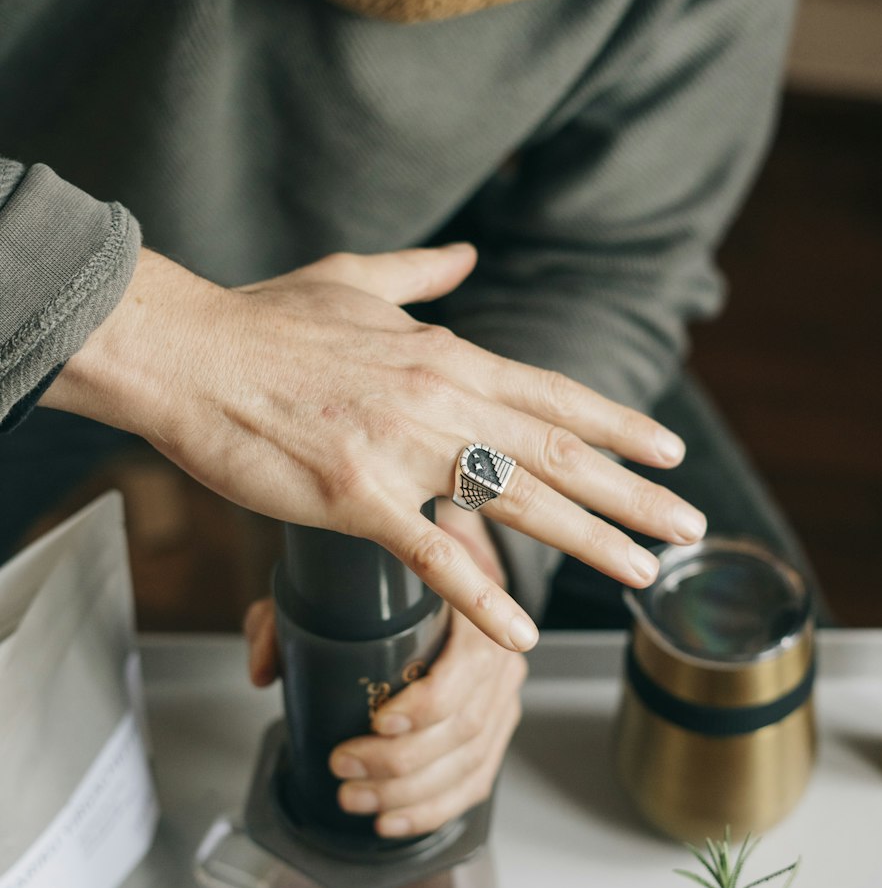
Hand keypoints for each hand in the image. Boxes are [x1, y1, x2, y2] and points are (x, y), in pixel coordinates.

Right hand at [44, 243, 703, 650]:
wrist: (184, 350)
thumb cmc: (261, 320)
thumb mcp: (352, 279)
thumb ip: (419, 273)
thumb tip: (466, 255)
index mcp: (444, 355)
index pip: (554, 395)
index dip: (618, 425)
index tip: (668, 451)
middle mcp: (439, 399)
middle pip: (559, 453)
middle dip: (634, 493)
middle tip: (691, 523)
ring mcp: (400, 448)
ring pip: (519, 501)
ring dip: (591, 540)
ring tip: (645, 572)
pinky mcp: (353, 494)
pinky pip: (432, 553)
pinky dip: (482, 595)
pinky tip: (520, 632)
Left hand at [243, 502, 523, 835]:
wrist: (444, 583)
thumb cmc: (392, 589)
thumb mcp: (334, 586)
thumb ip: (287, 618)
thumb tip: (263, 670)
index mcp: (472, 612)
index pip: (467, 666)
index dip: (428, 704)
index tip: (379, 722)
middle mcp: (498, 658)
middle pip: (463, 727)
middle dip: (398, 763)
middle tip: (343, 767)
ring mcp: (502, 699)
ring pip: (468, 764)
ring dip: (408, 795)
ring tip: (355, 799)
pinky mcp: (496, 732)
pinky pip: (475, 783)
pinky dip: (433, 810)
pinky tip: (393, 821)